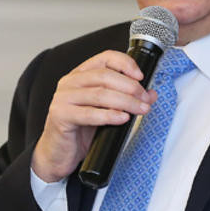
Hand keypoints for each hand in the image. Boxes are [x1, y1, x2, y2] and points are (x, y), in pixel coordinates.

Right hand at [31, 50, 157, 181]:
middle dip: (130, 86)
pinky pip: (89, 114)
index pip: (105, 58)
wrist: (59, 152)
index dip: (125, 64)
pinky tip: (122, 118)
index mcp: (81, 74)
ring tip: (140, 109)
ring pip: (99, 94)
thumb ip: (126, 98)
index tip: (141, 76)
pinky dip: (109, 115)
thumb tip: (150, 94)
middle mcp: (70, 82)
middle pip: (105, 76)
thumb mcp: (106, 109)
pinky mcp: (60, 116)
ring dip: (125, 101)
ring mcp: (63, 98)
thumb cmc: (80, 128)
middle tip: (144, 98)